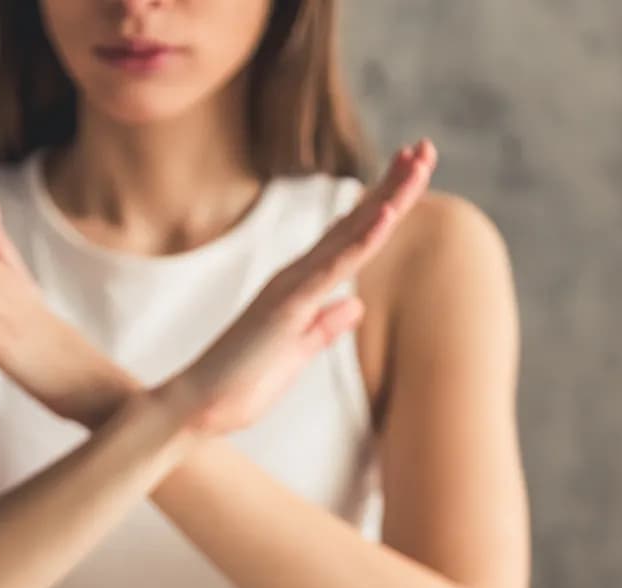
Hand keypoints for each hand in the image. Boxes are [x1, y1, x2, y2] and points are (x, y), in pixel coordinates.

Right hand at [158, 139, 437, 436]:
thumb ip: (323, 328)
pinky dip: (362, 239)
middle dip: (392, 185)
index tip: (411, 174)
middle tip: (425, 147)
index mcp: (300, 288)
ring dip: (387, 197)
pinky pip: (334, 268)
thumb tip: (355, 306)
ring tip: (418, 160)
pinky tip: (387, 213)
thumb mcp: (295, 354)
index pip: (349, 239)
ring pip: (350, 234)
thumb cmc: (239, 386)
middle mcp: (296, 276)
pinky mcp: (289, 306)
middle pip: (355, 223)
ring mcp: (293, 287)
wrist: (195, 407)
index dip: (382, 204)